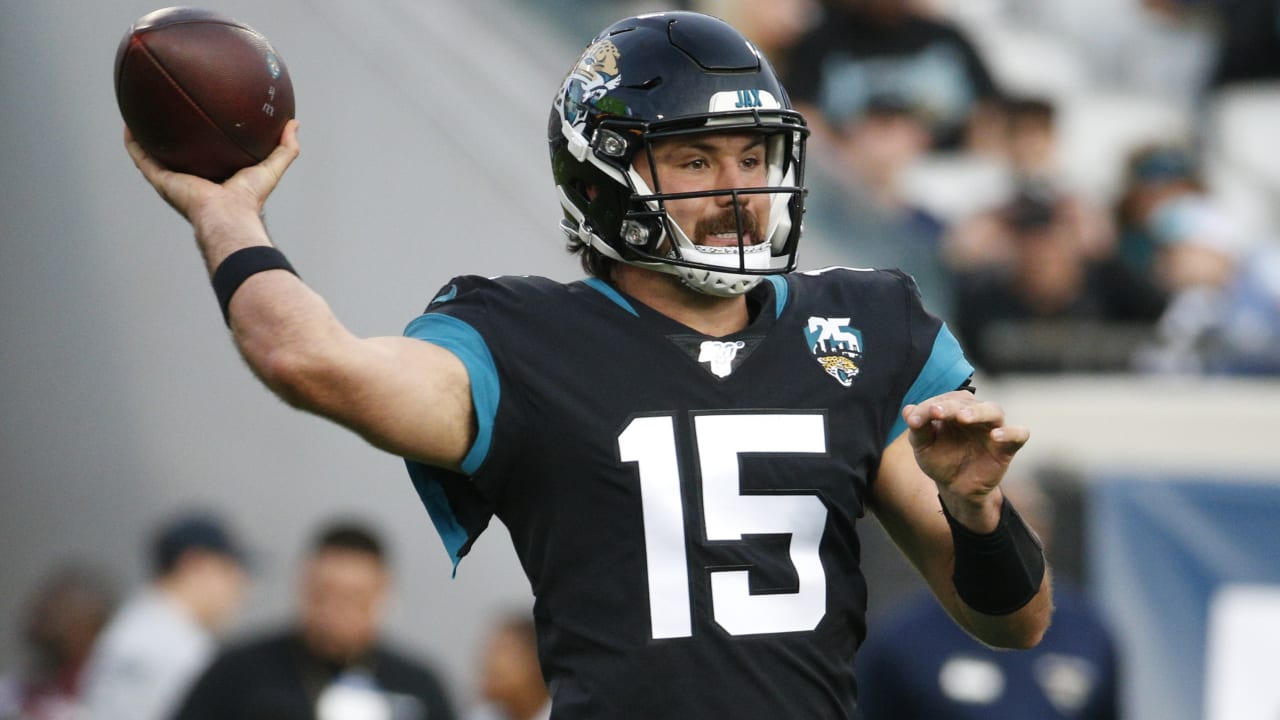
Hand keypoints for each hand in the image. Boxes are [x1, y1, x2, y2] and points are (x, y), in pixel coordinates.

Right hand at [124, 119, 299, 224]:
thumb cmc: (250, 198)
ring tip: (138, 111)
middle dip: (170, 134)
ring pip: (152, 154)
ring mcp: (173, 180)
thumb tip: (294, 123)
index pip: (205, 155)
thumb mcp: (272, 166)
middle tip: (166, 110)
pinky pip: (141, 158)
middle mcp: (190, 178)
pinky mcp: (160, 181)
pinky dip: (133, 142)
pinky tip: (128, 123)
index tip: (198, 119)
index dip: (201, 139)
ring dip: (144, 135)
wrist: (228, 215)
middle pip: (176, 153)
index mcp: (213, 177)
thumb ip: (286, 147)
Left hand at [903, 391, 1029, 530]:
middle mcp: (975, 413)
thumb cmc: (940, 460)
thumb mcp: (923, 447)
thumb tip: (908, 411)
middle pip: (967, 402)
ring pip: (994, 410)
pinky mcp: (1007, 447)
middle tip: (936, 412)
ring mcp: (993, 428)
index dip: (927, 408)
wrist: (956, 487)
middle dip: (949, 406)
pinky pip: (1018, 434)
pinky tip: (995, 437)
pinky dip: (1010, 433)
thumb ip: (918, 429)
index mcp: (953, 409)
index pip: (943, 400)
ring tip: (963, 417)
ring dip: (978, 411)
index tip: (913, 421)